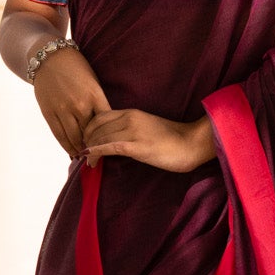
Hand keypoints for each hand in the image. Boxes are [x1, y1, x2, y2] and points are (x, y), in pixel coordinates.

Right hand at [33, 44, 109, 159]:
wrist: (49, 57)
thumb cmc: (76, 68)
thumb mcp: (93, 81)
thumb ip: (98, 102)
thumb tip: (105, 124)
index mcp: (94, 95)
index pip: (106, 122)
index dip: (109, 136)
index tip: (112, 145)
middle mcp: (79, 105)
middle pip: (90, 134)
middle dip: (95, 147)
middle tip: (100, 156)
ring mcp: (63, 110)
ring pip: (74, 138)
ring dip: (81, 150)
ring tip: (86, 156)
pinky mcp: (49, 113)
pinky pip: (59, 135)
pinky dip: (66, 146)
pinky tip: (72, 152)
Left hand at [82, 108, 216, 172]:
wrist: (192, 144)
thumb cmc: (173, 140)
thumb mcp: (147, 128)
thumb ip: (130, 130)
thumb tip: (114, 141)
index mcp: (131, 113)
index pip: (99, 117)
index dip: (88, 130)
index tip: (86, 143)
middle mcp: (129, 118)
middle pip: (95, 127)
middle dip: (85, 141)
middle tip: (82, 155)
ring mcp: (132, 131)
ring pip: (99, 137)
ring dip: (88, 150)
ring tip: (87, 162)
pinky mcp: (135, 146)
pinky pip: (107, 147)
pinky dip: (95, 154)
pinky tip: (90, 161)